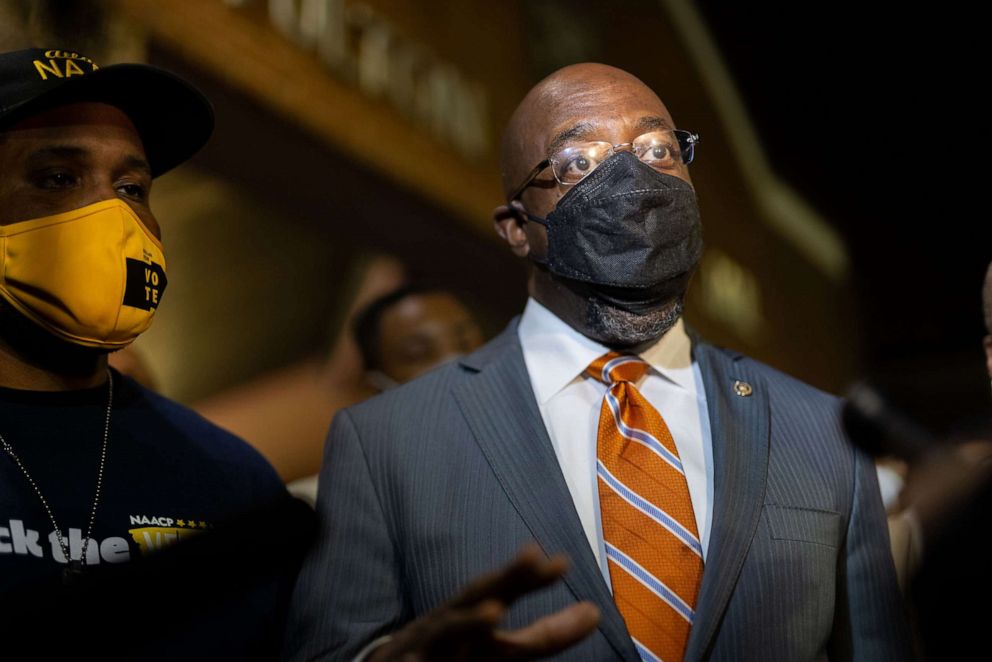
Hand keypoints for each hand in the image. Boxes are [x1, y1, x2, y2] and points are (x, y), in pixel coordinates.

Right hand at [368, 544, 599, 660]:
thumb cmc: (454, 652)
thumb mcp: (500, 646)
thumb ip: (544, 633)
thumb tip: (594, 613)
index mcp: (473, 615)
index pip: (505, 591)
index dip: (531, 578)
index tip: (562, 562)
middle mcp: (450, 624)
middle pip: (477, 595)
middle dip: (503, 578)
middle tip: (531, 557)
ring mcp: (426, 645)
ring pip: (446, 630)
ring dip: (467, 620)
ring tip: (494, 611)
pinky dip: (417, 661)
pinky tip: (422, 660)